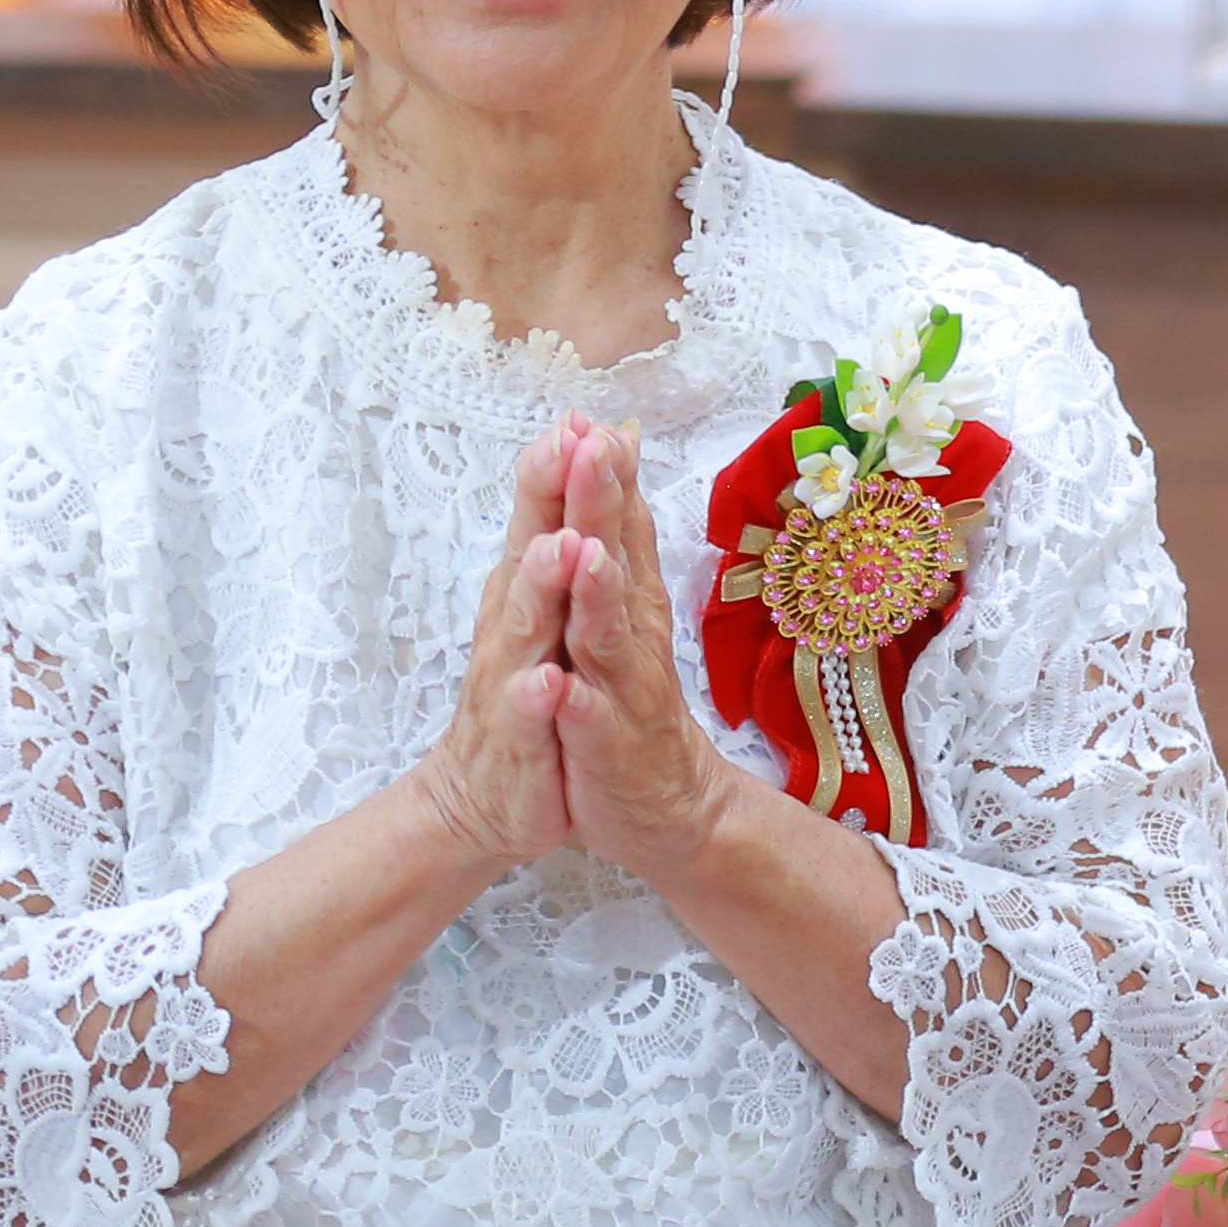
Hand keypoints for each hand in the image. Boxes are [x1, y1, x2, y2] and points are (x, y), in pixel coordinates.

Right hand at [410, 423, 580, 875]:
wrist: (490, 798)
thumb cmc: (532, 693)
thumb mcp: (555, 612)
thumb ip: (573, 538)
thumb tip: (592, 460)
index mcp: (531, 594)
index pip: (549, 520)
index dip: (564, 470)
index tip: (583, 415)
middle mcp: (516, 627)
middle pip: (533, 553)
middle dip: (552, 502)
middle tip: (571, 446)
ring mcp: (514, 681)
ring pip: (528, 627)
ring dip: (544, 586)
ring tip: (565, 549)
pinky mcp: (522, 739)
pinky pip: (530, 716)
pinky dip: (539, 696)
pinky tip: (549, 680)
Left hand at [541, 420, 746, 883]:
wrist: (667, 807)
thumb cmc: (629, 702)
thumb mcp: (623, 615)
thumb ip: (621, 539)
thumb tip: (619, 462)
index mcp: (625, 601)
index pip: (614, 526)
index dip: (602, 474)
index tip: (587, 418)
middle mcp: (630, 635)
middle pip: (613, 561)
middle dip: (601, 506)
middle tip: (593, 449)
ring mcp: (622, 690)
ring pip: (606, 635)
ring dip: (596, 593)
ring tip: (582, 552)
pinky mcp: (607, 747)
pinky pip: (589, 724)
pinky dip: (575, 705)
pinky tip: (559, 688)